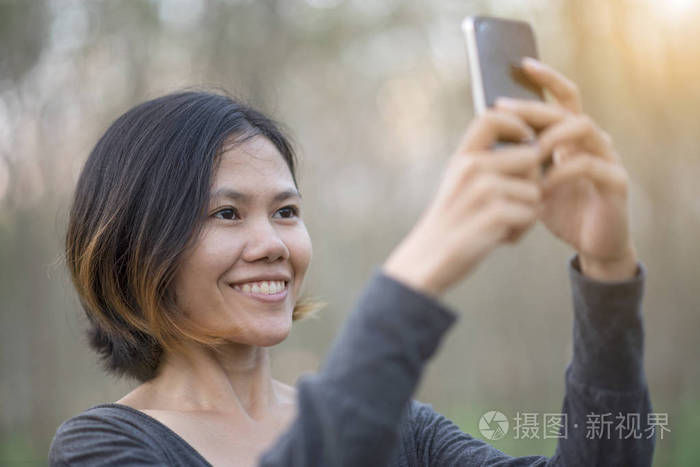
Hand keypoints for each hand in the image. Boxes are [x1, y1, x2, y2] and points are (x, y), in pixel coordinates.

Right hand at [382, 110, 545, 296]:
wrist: (427, 260)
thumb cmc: (452, 224)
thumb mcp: (459, 184)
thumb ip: (485, 164)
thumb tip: (533, 148)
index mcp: (462, 157)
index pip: (492, 118)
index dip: (517, 124)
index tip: (525, 141)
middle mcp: (471, 167)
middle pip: (531, 157)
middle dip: (533, 182)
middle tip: (512, 205)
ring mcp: (483, 190)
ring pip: (535, 191)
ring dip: (527, 213)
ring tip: (500, 226)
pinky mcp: (494, 214)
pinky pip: (531, 214)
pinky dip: (521, 231)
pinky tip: (500, 238)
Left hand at [495, 58, 636, 280]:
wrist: (592, 245)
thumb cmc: (561, 210)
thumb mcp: (532, 182)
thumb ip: (518, 159)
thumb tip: (484, 134)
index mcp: (573, 138)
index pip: (565, 98)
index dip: (548, 79)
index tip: (522, 65)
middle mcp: (594, 141)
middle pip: (567, 110)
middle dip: (533, 107)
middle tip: (503, 109)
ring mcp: (608, 159)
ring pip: (584, 128)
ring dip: (550, 136)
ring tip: (525, 148)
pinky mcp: (616, 182)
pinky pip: (590, 165)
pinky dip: (562, 171)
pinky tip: (542, 183)